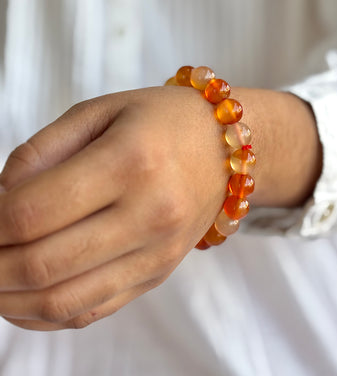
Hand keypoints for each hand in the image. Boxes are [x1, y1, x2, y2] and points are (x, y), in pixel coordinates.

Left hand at [0, 86, 321, 330]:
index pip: (32, 213)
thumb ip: (41, 151)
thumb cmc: (163, 121)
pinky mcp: (159, 273)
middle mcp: (149, 215)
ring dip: (9, 299)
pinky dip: (46, 314)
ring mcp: (157, 252)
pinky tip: (25, 298)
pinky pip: (93, 310)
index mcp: (130, 162)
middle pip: (43, 264)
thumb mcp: (101, 112)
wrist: (224, 150)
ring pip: (64, 301)